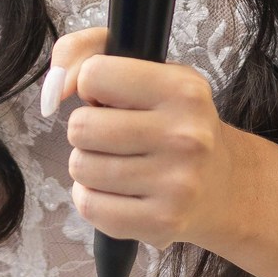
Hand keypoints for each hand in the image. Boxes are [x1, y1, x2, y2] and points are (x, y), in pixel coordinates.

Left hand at [40, 27, 240, 252]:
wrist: (225, 185)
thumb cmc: (173, 119)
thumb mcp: (149, 68)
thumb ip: (87, 53)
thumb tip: (52, 89)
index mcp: (183, 89)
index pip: (95, 74)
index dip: (92, 85)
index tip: (111, 98)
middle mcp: (185, 136)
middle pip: (80, 126)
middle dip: (86, 129)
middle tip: (114, 134)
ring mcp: (175, 184)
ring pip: (80, 166)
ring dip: (88, 163)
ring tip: (118, 161)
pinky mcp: (161, 224)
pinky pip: (89, 206)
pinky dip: (91, 197)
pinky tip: (116, 191)